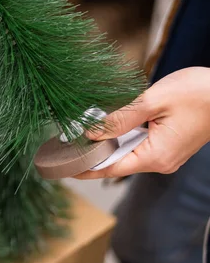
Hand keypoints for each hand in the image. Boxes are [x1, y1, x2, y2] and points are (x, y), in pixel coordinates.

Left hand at [75, 67, 209, 178]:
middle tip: (67, 141)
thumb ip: (119, 118)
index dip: (86, 167)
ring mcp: (166, 154)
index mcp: (156, 155)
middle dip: (93, 152)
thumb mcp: (153, 102)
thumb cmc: (198, 93)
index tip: (65, 166)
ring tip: (82, 131)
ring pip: (128, 151)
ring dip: (108, 142)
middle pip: (117, 161)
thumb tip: (91, 132)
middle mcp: (161, 160)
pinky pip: (139, 143)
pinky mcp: (169, 144)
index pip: (111, 168)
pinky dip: (122, 136)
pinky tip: (109, 124)